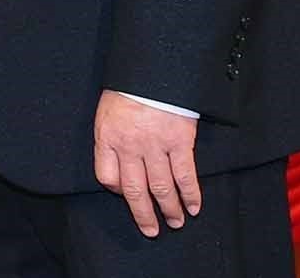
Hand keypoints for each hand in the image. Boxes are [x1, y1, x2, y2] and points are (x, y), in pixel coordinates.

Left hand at [93, 90, 201, 235]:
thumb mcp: (108, 110)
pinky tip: (194, 207)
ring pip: (161, 188)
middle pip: (134, 190)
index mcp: (107, 137)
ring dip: (170, 209)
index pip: (106, 176)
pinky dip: (190, 195)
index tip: (126, 197)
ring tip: (175, 222)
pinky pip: (185, 176)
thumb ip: (111, 137)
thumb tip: (117, 163)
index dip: (116, 191)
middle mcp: (129, 146)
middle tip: (151, 230)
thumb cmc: (129, 88)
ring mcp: (154, 146)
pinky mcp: (179, 143)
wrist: (153, 68)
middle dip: (143, 214)